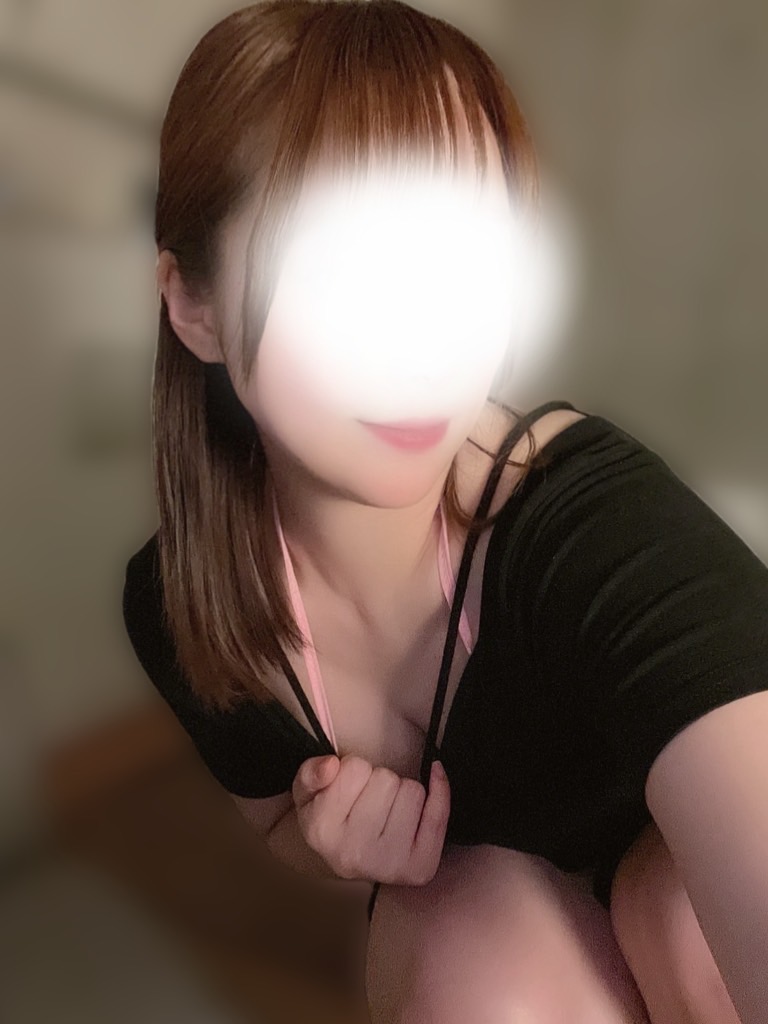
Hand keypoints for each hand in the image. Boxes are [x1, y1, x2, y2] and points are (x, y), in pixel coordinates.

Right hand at [292, 753, 450, 884]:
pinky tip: (433, 780)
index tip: (349, 785)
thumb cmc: (329, 818)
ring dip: (402, 791)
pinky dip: (439, 791)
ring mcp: (390, 864)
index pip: (356, 768)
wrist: (349, 858)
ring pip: (413, 791)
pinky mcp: (420, 867)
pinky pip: (439, 814)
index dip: (354, 768)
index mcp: (322, 831)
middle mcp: (355, 853)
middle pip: (387, 779)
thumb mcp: (306, 793)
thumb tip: (330, 765)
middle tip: (368, 799)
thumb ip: (309, 773)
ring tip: (386, 809)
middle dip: (379, 780)